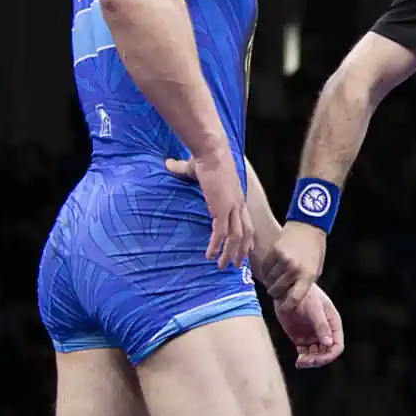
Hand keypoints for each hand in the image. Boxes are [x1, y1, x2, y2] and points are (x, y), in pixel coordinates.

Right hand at [166, 154, 252, 269]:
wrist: (210, 150)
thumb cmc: (205, 155)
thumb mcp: (197, 168)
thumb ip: (184, 170)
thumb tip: (168, 163)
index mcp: (237, 196)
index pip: (247, 222)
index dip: (247, 237)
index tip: (245, 250)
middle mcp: (238, 204)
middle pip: (246, 232)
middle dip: (241, 250)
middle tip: (236, 265)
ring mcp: (232, 206)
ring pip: (235, 236)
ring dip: (229, 253)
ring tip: (223, 266)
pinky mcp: (221, 207)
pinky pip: (221, 232)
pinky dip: (216, 245)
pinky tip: (210, 255)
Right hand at [262, 220, 327, 307]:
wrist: (308, 227)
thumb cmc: (313, 251)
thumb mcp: (315, 270)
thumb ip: (303, 285)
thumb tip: (290, 300)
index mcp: (307, 275)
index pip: (294, 298)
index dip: (286, 307)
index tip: (282, 309)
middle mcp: (294, 268)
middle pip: (277, 291)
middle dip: (276, 294)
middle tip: (277, 291)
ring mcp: (283, 259)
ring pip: (269, 280)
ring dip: (270, 283)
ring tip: (275, 279)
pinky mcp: (273, 251)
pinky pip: (264, 268)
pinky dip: (265, 272)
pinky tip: (270, 270)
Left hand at [277, 284, 344, 367]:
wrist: (287, 291)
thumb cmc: (305, 295)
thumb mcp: (315, 309)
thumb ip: (321, 326)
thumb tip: (328, 343)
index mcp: (333, 325)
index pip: (337, 346)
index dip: (330, 355)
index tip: (319, 359)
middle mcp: (325, 333)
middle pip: (327, 353)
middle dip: (319, 360)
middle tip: (308, 360)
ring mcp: (313, 337)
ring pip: (316, 356)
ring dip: (310, 362)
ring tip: (301, 362)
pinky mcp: (300, 339)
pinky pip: (304, 354)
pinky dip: (302, 360)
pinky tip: (298, 362)